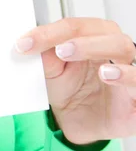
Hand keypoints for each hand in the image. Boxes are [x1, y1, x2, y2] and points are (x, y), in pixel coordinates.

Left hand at [15, 17, 135, 143]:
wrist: (76, 124)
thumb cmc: (70, 91)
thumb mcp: (52, 72)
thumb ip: (45, 55)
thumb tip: (30, 41)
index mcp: (93, 38)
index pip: (75, 26)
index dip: (49, 32)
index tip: (25, 43)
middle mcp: (114, 51)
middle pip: (105, 32)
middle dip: (79, 38)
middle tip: (57, 50)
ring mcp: (128, 72)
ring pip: (124, 48)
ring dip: (98, 48)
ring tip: (75, 55)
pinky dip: (127, 75)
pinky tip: (108, 74)